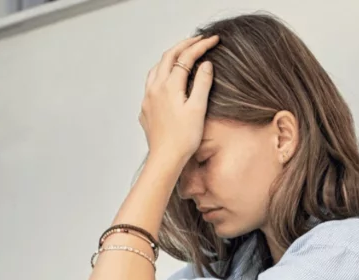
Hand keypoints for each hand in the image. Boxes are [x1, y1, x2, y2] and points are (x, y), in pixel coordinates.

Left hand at [140, 35, 218, 164]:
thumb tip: (205, 64)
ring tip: (183, 54)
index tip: (213, 40)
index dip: (200, 46)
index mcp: (169, 86)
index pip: (185, 57)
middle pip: (168, 57)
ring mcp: (148, 98)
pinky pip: (151, 83)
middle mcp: (155, 88)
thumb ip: (201, 83)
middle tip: (199, 40)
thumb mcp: (198, 108)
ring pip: (156, 68)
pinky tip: (169, 79)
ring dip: (170, 57)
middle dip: (184, 45)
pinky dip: (162, 73)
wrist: (165, 159)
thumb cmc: (184, 138)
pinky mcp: (146, 109)